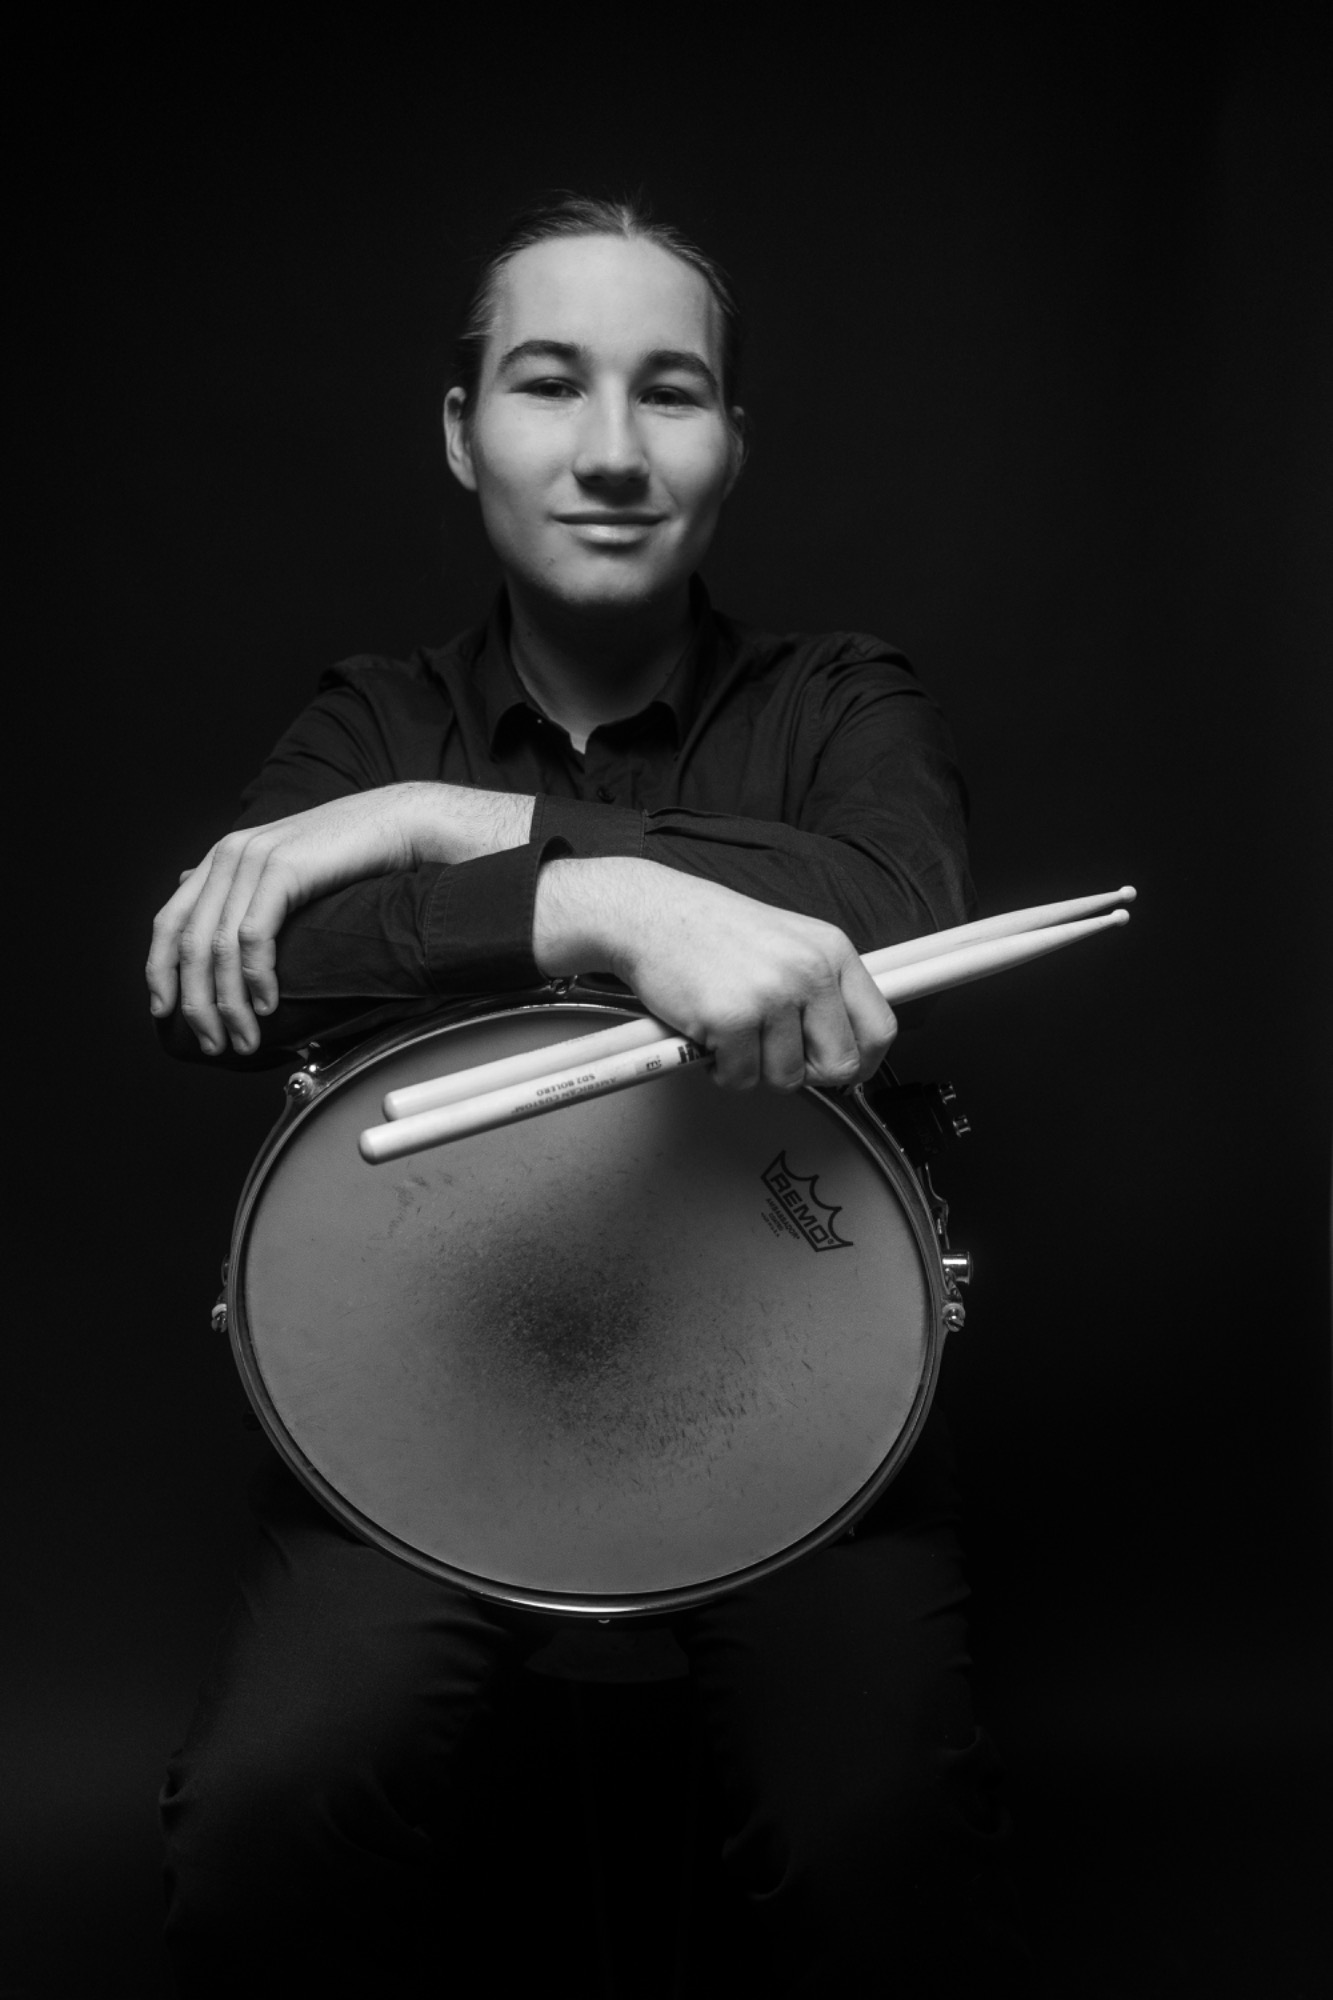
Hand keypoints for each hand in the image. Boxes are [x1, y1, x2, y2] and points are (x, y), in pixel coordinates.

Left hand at [147, 784, 534, 1054]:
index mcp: (222, 858)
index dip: (159, 971)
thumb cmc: (349, 857)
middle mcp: (228, 856)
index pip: (168, 921)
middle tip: (212, 1042)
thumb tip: (201, 898)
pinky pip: (253, 936)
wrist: (395, 825)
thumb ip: (244, 889)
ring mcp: (252, 860)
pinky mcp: (282, 869)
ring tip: (243, 1038)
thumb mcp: (284, 871)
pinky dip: (256, 977)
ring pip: (218, 947)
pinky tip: (267, 1005)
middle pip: (188, 942)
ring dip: (227, 1003)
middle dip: (195, 1002)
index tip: (164, 1012)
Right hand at [534, 858, 895, 1090]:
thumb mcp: (787, 943)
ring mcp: (772, 995)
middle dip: (805, 1073)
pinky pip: (741, 1079)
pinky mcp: (732, 1019)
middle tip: (773, 1056)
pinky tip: (709, 1034)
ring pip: (787, 1078)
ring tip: (733, 1032)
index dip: (863, 1061)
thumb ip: (819, 988)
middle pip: (840, 1065)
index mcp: (831, 951)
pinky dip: (721, 1069)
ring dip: (755, 1068)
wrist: (647, 913)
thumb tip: (842, 1047)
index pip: (880, 1028)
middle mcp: (809, 971)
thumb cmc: (708, 930)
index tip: (842, 1070)